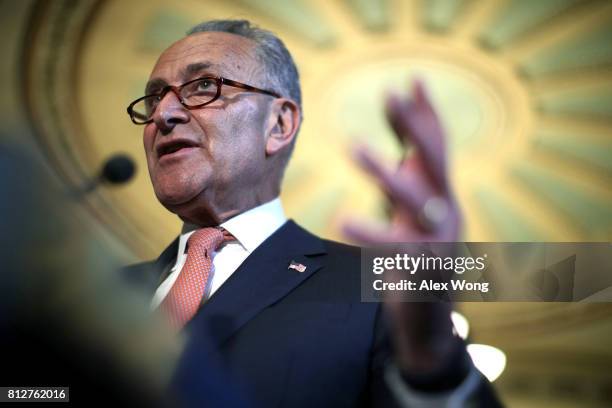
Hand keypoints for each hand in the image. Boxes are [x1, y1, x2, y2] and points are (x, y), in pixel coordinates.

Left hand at [343, 79, 463, 376]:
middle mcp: (448, 213)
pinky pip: (396, 250)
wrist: (430, 318)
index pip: (438, 147)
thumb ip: (400, 171)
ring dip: (387, 172)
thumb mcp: (407, 209)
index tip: (411, 79)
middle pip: (435, 163)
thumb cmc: (415, 254)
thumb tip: (392, 137)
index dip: (426, 114)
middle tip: (390, 94)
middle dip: (415, 127)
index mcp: (443, 196)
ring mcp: (439, 243)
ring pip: (416, 201)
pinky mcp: (421, 272)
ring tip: (355, 146)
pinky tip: (344, 221)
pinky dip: (372, 233)